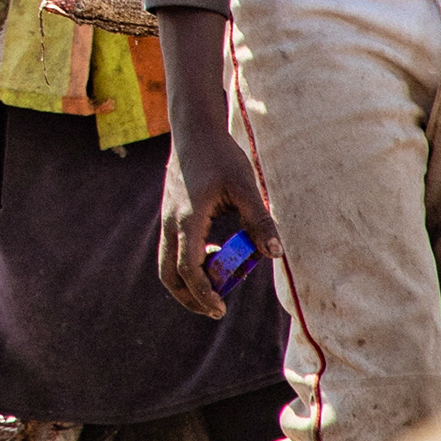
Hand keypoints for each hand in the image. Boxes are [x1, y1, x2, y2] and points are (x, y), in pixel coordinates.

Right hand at [156, 113, 276, 320]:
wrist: (194, 131)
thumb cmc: (221, 156)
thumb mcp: (246, 187)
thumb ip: (259, 221)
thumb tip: (274, 254)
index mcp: (188, 219)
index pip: (189, 268)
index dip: (204, 293)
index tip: (221, 308)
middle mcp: (171, 223)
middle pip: (169, 275)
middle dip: (190, 298)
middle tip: (216, 308)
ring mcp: (166, 220)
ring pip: (167, 265)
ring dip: (188, 282)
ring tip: (218, 283)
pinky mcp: (169, 216)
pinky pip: (171, 250)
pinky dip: (188, 263)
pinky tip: (213, 253)